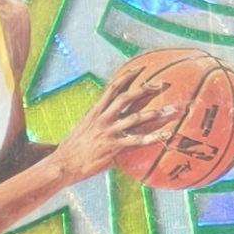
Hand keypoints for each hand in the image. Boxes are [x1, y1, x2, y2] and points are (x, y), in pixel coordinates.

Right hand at [50, 65, 179, 186]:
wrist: (61, 165)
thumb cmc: (68, 152)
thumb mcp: (79, 131)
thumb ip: (94, 124)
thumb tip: (104, 123)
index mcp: (94, 113)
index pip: (112, 88)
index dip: (127, 76)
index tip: (141, 68)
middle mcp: (103, 119)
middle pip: (128, 97)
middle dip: (146, 89)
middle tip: (163, 84)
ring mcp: (108, 132)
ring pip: (136, 117)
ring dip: (156, 112)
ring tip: (173, 109)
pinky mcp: (112, 147)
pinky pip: (137, 140)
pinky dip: (153, 137)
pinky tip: (166, 135)